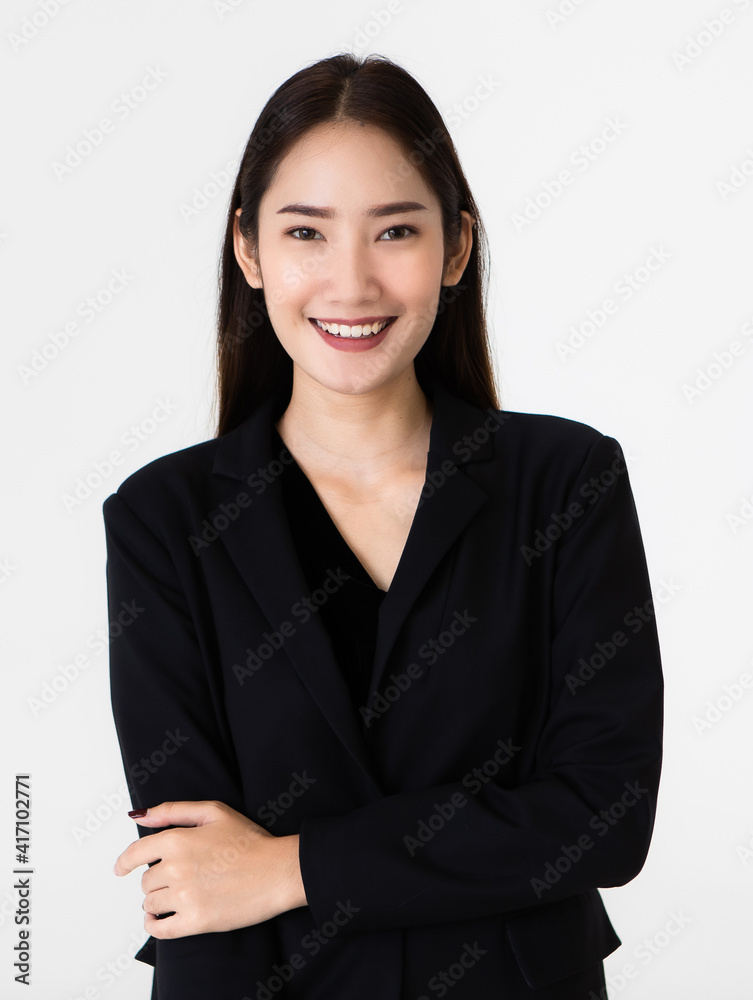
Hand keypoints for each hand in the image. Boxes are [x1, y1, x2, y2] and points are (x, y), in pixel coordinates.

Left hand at [113, 800, 306, 938]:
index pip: (136, 853)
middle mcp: (176, 869)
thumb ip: (172, 811)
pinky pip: (159, 929)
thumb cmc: (249, 840)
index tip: (121, 869)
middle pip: (146, 880)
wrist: (277, 871)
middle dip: (156, 879)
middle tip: (179, 876)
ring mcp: (185, 897)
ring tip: (176, 896)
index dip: (125, 862)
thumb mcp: (214, 812)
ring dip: (157, 901)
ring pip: (151, 903)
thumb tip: (139, 816)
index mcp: (177, 840)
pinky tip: (160, 918)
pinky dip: (154, 924)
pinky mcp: (195, 922)